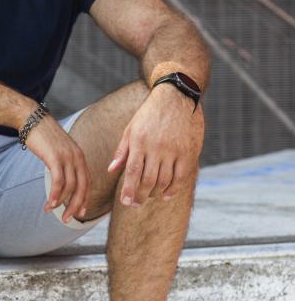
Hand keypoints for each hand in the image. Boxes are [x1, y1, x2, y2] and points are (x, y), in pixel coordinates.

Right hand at [23, 115, 90, 221]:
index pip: (87, 182)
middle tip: (67, 218)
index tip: (80, 212)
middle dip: (75, 206)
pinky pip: (58, 181)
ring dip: (62, 202)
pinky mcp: (55, 157)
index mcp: (80, 157)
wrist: (33, 120)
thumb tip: (62, 180)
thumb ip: (64, 164)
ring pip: (70, 186)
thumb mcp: (59, 151)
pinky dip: (55, 194)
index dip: (85, 199)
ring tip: (51, 210)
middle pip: (82, 187)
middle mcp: (77, 157)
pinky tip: (50, 202)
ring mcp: (67, 157)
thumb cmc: (43, 137)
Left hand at [108, 85, 204, 205]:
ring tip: (149, 196)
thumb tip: (111, 170)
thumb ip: (122, 150)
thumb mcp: (131, 128)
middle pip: (148, 180)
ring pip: (164, 180)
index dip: (129, 190)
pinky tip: (166, 195)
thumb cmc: (150, 113)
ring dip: (155, 193)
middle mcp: (157, 147)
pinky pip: (181, 176)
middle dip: (140, 196)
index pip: (133, 171)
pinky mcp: (189, 151)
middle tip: (135, 204)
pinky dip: (173, 189)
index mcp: (140, 141)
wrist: (177, 96)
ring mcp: (174, 150)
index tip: (126, 202)